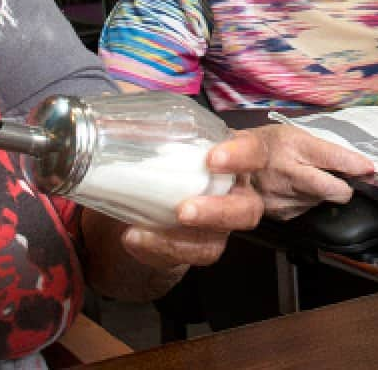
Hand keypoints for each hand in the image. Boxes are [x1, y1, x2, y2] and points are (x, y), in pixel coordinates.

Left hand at [109, 132, 271, 271]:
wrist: (147, 196)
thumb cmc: (163, 158)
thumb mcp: (159, 139)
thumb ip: (149, 129)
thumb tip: (122, 118)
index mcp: (233, 159)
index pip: (255, 153)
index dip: (241, 156)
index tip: (213, 158)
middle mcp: (233, 195)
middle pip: (247, 211)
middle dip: (218, 212)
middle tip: (185, 210)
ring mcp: (217, 228)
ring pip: (215, 243)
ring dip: (181, 240)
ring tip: (142, 231)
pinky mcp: (195, 249)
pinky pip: (183, 258)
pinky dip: (155, 249)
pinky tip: (131, 237)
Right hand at [225, 123, 376, 218]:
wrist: (226, 166)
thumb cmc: (267, 145)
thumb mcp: (294, 134)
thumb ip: (326, 150)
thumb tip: (362, 167)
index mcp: (292, 145)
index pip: (331, 157)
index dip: (352, 164)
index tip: (368, 169)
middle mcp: (287, 173)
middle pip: (333, 189)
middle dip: (343, 187)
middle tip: (342, 179)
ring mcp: (282, 197)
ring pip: (322, 201)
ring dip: (323, 193)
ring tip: (305, 178)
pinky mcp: (279, 214)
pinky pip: (307, 210)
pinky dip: (308, 201)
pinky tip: (295, 190)